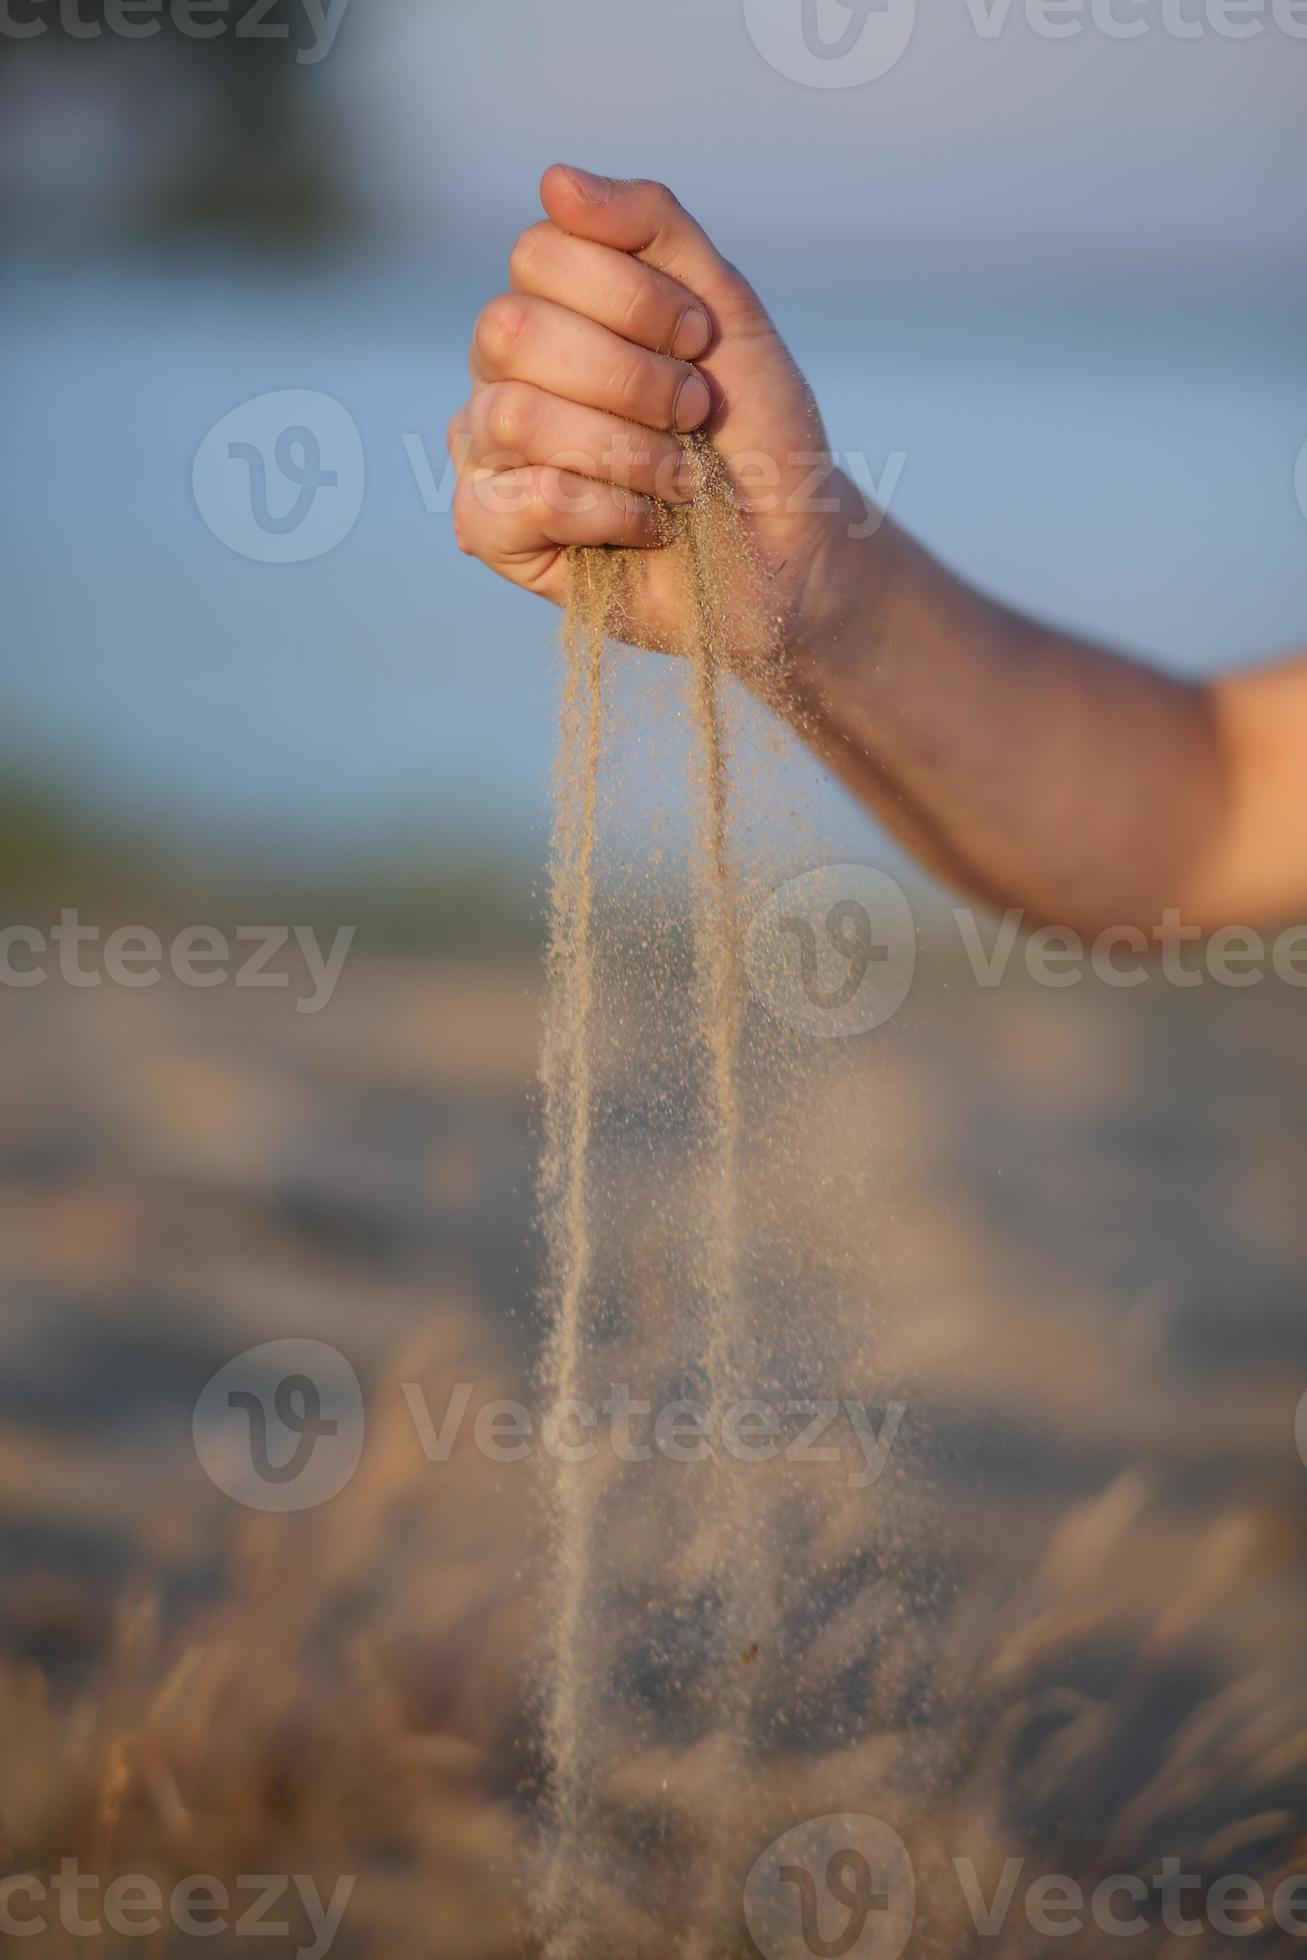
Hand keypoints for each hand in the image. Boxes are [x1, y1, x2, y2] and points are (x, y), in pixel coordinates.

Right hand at [448, 166, 868, 670]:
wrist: (784, 547)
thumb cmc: (752, 431)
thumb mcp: (724, 307)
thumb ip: (650, 226)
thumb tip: (553, 179)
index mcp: (549, 307)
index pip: (539, 254)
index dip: (631, 295)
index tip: (698, 338)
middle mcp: (502, 371)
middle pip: (511, 329)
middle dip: (630, 376)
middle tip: (694, 411)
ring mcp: (487, 452)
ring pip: (515, 416)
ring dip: (627, 449)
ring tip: (682, 478)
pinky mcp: (491, 532)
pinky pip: (525, 500)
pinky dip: (607, 511)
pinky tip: (648, 526)